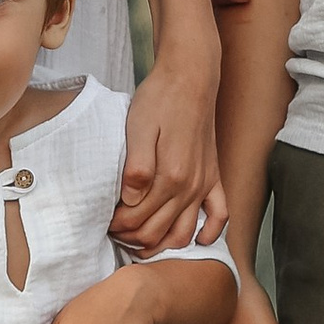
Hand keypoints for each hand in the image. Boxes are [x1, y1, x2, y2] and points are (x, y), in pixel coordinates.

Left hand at [114, 53, 225, 251]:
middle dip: (132, 239)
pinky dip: (209, 234)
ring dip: (162, 245)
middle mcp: (191, 186)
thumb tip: (130, 202)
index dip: (118, 226)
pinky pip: (220, 215)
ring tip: (140, 242)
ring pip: (184, 233)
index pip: (139, 219)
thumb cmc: (160, 99)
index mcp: (171, 176)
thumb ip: (136, 168)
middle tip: (113, 232)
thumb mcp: (137, 128)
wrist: (191, 78)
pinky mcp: (214, 177)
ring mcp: (205, 183)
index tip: (103, 222)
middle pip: (158, 231)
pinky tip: (196, 240)